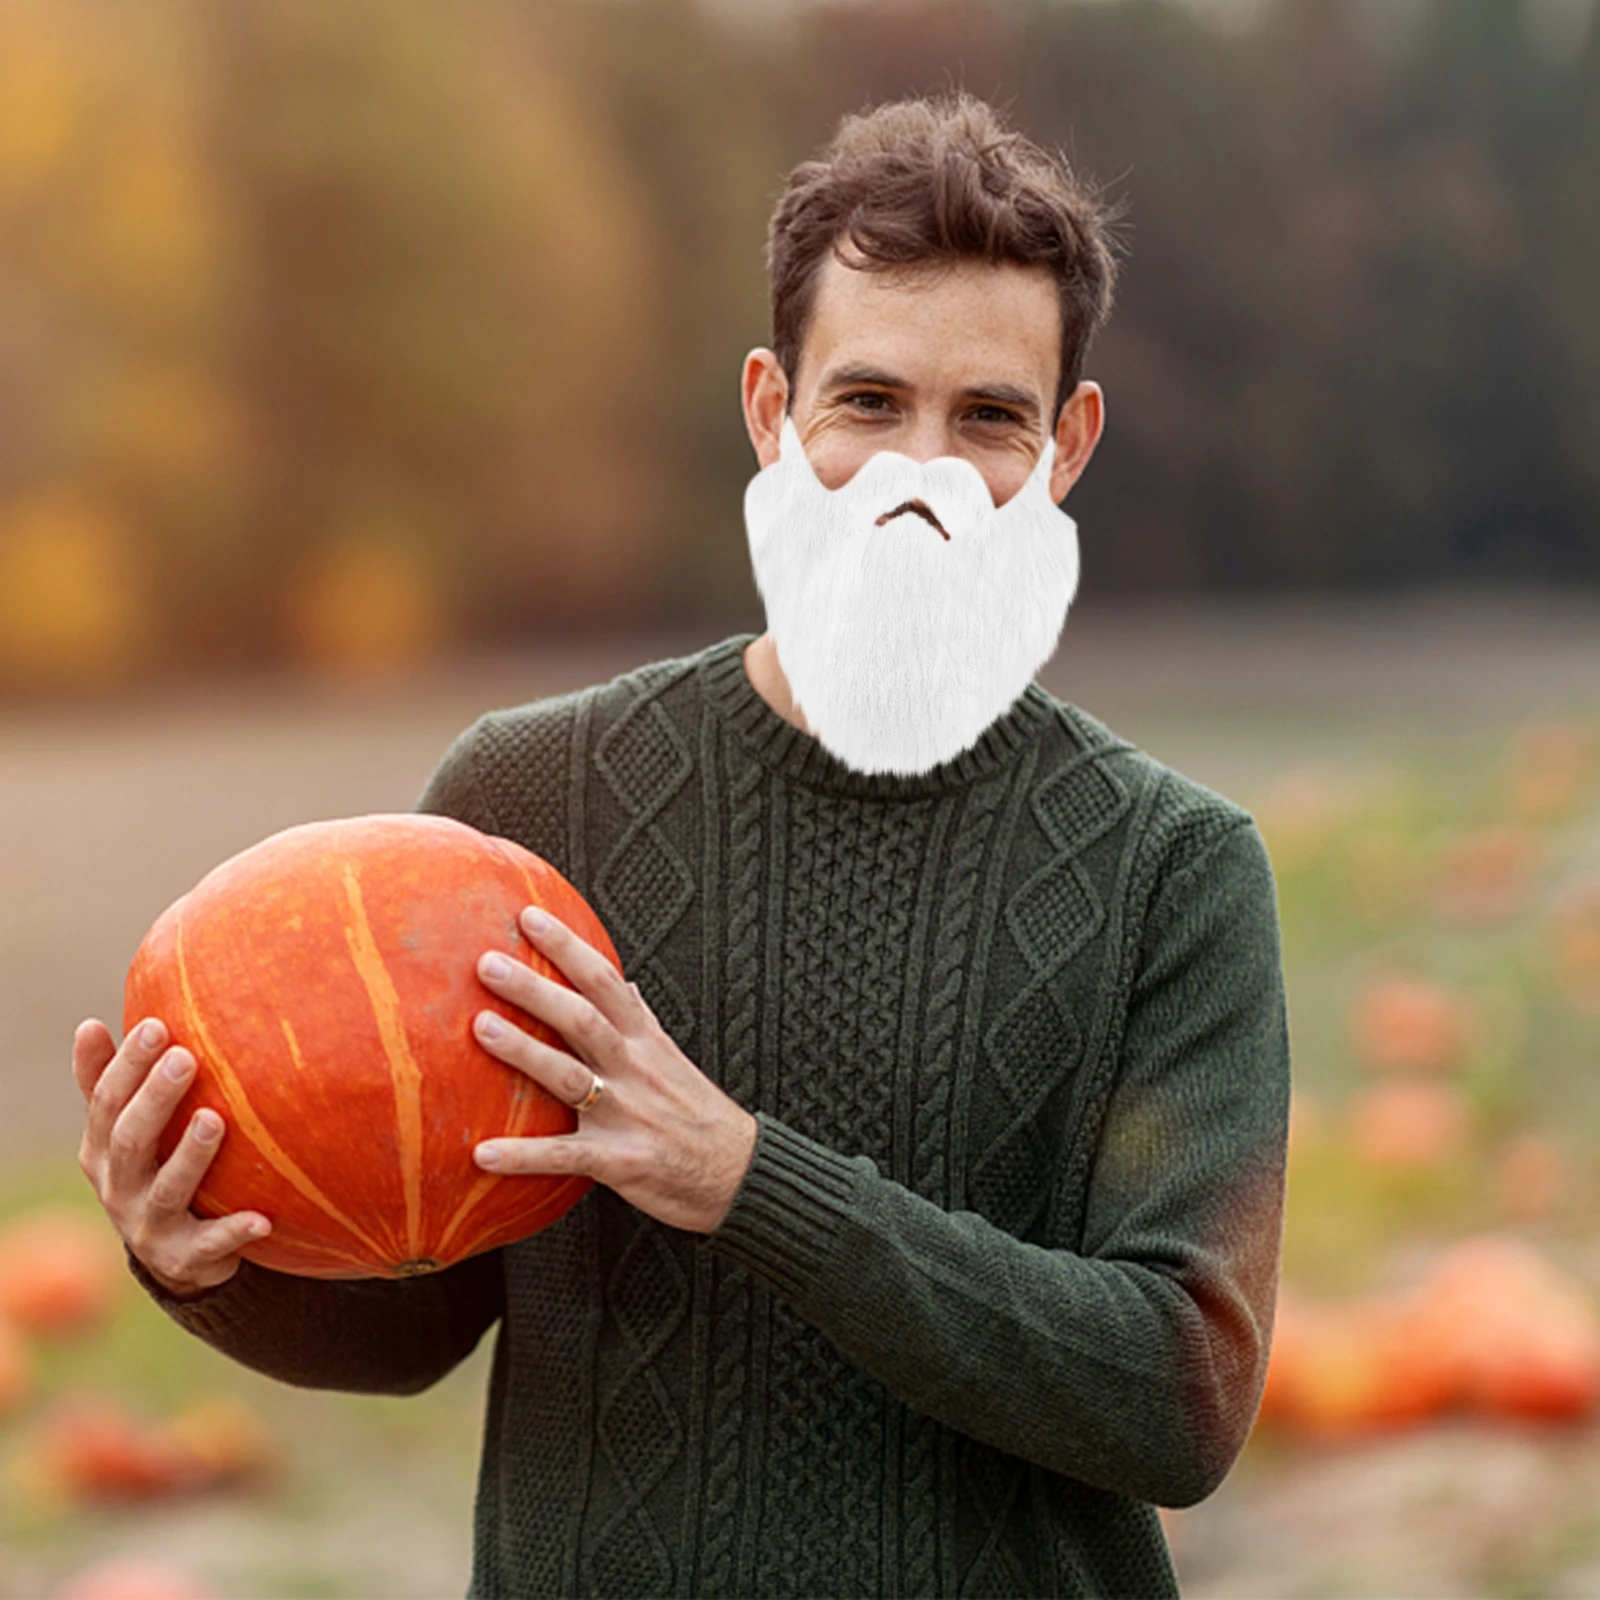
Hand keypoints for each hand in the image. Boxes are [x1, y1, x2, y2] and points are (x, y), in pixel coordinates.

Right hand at [73, 1017, 271, 1298]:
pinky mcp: (185, 1258)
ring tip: (215, 1119)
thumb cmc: (155, 1167)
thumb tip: (88, 1024)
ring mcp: (148, 1227)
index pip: (106, 1104)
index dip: (127, 1066)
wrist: (175, 1253)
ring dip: (190, 1156)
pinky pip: (211, 1245)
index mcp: (101, 1152)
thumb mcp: (125, 1130)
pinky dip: (234, 1231)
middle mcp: (118, 1189)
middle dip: (156, 1099)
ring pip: (168, 1190)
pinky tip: (262, 1218)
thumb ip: (106, 1083)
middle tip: (186, 1057)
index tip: (156, 1026)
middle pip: (130, 1141)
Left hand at [472, 907, 757, 1234]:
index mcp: (645, 1040)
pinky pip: (568, 1156)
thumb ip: (643, 1020)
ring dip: (526, 1052)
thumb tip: (627, 985)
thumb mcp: (674, 1056)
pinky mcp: (622, 1161)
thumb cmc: (701, 1114)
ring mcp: (628, 1114)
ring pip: (571, 1077)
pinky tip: (484, 1153)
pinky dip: (526, 1155)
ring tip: (482, 1029)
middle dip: (535, 989)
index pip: (604, 981)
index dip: (568, 947)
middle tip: (488, 963)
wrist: (739, 1173)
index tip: (529, 917)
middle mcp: (635, 1069)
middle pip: (583, 1018)